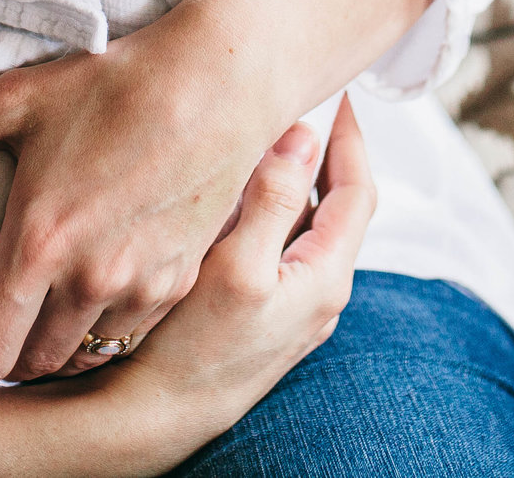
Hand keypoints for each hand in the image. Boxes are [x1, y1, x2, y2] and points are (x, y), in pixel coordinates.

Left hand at [0, 0, 430, 396]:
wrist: (218, 79)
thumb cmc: (114, 83)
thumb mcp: (14, 102)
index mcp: (38, 244)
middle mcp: (89, 279)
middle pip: (35, 364)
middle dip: (10, 361)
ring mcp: (141, 286)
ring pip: (86, 354)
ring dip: (61, 349)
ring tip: (42, 328)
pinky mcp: (182, 280)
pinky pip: (132, 333)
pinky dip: (109, 329)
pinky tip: (98, 302)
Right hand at [110, 98, 371, 446]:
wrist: (154, 419)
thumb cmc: (191, 348)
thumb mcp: (236, 265)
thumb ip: (273, 199)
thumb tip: (305, 137)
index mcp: (327, 277)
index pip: (359, 190)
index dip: (351, 137)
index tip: (339, 93)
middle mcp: (320, 294)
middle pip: (334, 205)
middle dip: (321, 152)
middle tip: (300, 104)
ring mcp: (292, 308)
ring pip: (302, 226)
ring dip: (290, 181)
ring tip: (265, 137)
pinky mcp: (263, 316)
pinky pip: (277, 248)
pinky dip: (267, 212)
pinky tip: (234, 197)